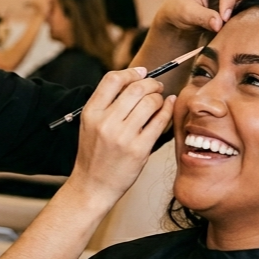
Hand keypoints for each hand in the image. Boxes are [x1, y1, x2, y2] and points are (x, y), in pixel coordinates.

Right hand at [68, 67, 174, 206]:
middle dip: (151, 83)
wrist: (93, 186)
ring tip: (160, 100)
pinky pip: (159, 121)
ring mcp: (123, 136)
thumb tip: (134, 80)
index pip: (113, 79)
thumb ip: (107, 104)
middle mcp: (106, 122)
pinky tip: (168, 107)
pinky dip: (167, 110)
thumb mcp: (90, 125)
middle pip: (136, 88)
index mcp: (91, 113)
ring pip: (150, 102)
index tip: (142, 72)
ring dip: (159, 97)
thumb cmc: (94, 155)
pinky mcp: (139, 149)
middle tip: (157, 86)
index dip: (131, 72)